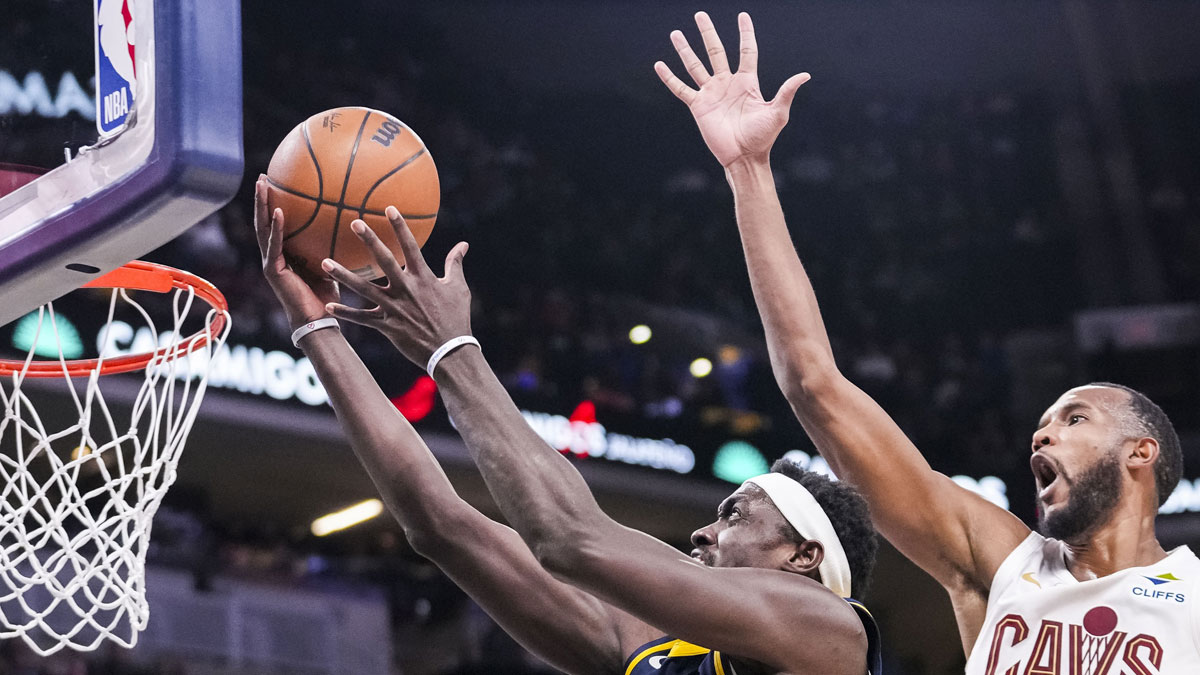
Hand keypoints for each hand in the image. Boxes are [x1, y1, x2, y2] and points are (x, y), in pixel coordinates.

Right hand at [254, 175, 339, 328]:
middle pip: (263, 220)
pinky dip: (277, 228)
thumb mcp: (330, 262)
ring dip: (261, 205)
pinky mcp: (273, 271)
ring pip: (262, 228)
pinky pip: (274, 245)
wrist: (319, 319)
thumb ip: (331, 244)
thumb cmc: (328, 294)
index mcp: (284, 253)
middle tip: (263, 175)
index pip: (276, 222)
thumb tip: (354, 222)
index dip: (273, 202)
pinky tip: (279, 211)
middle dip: (262, 197)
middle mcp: (273, 255)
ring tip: (262, 184)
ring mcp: (270, 262)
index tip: (276, 180)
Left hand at [321, 206, 471, 366]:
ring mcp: (394, 308)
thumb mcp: (459, 289)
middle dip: (369, 240)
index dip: (400, 226)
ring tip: (324, 263)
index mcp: (424, 278)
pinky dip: (346, 313)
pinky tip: (328, 306)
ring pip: (364, 289)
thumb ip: (455, 264)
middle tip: (354, 222)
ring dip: (343, 275)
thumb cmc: (457, 319)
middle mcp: (406, 290)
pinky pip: (362, 318)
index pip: (410, 247)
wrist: (450, 352)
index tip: (389, 208)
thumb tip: (463, 245)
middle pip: (384, 261)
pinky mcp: (387, 326)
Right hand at [654, 12, 809, 166]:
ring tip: (675, 34)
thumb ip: (786, 91)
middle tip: (700, 15)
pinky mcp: (698, 106)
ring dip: (685, 50)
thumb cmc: (763, 137)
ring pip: (695, 66)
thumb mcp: (777, 112)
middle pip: (715, 52)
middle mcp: (727, 84)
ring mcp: (711, 94)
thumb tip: (805, 75)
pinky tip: (660, 65)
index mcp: (747, 82)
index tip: (742, 16)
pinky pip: (681, 89)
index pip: (746, 51)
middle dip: (707, 33)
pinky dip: (670, 78)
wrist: (744, 157)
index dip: (745, 33)